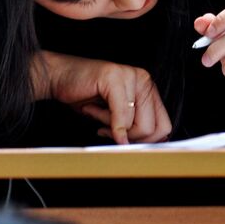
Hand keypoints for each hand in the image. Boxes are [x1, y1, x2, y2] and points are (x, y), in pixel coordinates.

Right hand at [33, 50, 170, 144]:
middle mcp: (145, 80)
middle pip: (153, 129)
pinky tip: (96, 120)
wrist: (60, 76)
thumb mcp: (116, 114)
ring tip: (97, 114)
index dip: (147, 143)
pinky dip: (111, 127)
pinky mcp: (115, 78)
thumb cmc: (86, 95)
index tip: (129, 145)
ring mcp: (132, 76)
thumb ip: (134, 125)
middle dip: (130, 139)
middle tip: (109, 132)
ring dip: (113, 129)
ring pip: (136, 125)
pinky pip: (120, 115)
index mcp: (148, 89)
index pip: (164, 126)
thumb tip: (149, 147)